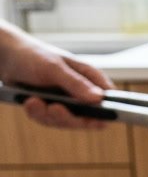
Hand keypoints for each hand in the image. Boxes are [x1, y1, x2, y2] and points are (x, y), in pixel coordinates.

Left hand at [0, 23, 114, 129]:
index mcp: (91, 78)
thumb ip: (76, 84)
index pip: (109, 100)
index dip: (108, 112)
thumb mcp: (54, 68)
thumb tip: (99, 99)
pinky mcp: (51, 107)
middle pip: (87, 117)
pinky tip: (29, 102)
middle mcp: (82, 92)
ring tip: (33, 101)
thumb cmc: (32, 55)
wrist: (5, 57)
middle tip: (54, 108)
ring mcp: (66, 101)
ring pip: (65, 121)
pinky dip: (37, 114)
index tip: (98, 121)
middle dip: (67, 117)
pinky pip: (49, 120)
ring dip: (47, 115)